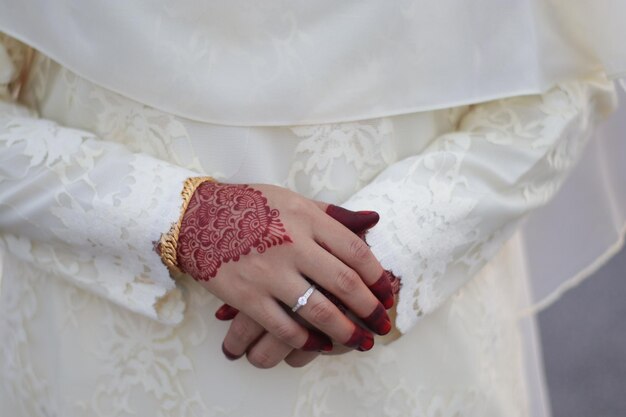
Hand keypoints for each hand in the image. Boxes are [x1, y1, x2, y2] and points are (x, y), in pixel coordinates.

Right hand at [214, 205, 393, 367]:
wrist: (197, 218)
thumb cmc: (249, 206)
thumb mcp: (292, 199)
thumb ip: (332, 213)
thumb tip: (372, 220)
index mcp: (306, 219)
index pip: (355, 251)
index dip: (377, 276)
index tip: (386, 293)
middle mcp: (292, 245)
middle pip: (344, 283)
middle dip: (369, 309)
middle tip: (382, 324)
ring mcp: (269, 273)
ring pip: (318, 311)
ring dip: (345, 331)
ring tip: (361, 341)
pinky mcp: (247, 296)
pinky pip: (283, 327)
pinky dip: (305, 341)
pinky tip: (319, 345)